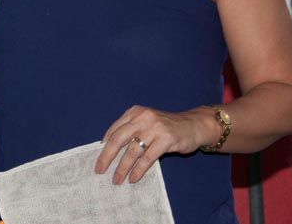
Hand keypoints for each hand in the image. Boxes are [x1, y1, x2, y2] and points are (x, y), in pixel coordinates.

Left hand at [95, 105, 211, 184]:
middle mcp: (143, 117)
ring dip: (122, 168)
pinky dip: (138, 170)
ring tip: (117, 179)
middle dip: (107, 157)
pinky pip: (148, 158)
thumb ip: (131, 131)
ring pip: (132, 151)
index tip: (98, 159)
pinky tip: (133, 178)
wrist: (194, 125)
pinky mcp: (166, 139)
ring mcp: (155, 127)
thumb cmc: (166, 127)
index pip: (114, 130)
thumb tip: (109, 150)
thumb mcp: (146, 123)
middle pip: (119, 139)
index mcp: (135, 112)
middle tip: (99, 170)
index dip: (104, 146)